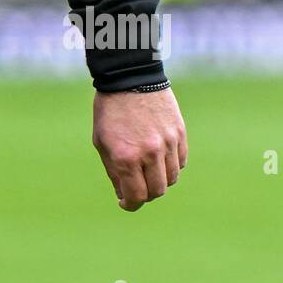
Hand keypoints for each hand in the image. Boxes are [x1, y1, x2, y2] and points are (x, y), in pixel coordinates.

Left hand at [92, 87, 186, 210]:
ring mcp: (168, 143)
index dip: (130, 205)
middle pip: (157, 191)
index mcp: (126, 157)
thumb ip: (114, 171)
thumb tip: (125, 195)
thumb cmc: (110, 111)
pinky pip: (180, 161)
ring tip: (147, 170)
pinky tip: (159, 157)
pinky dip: (171, 165)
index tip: (126, 202)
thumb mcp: (102, 142)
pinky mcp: (180, 133)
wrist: (129, 77)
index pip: (136, 196)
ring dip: (160, 180)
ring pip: (171, 178)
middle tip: (137, 187)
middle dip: (146, 194)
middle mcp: (150, 153)